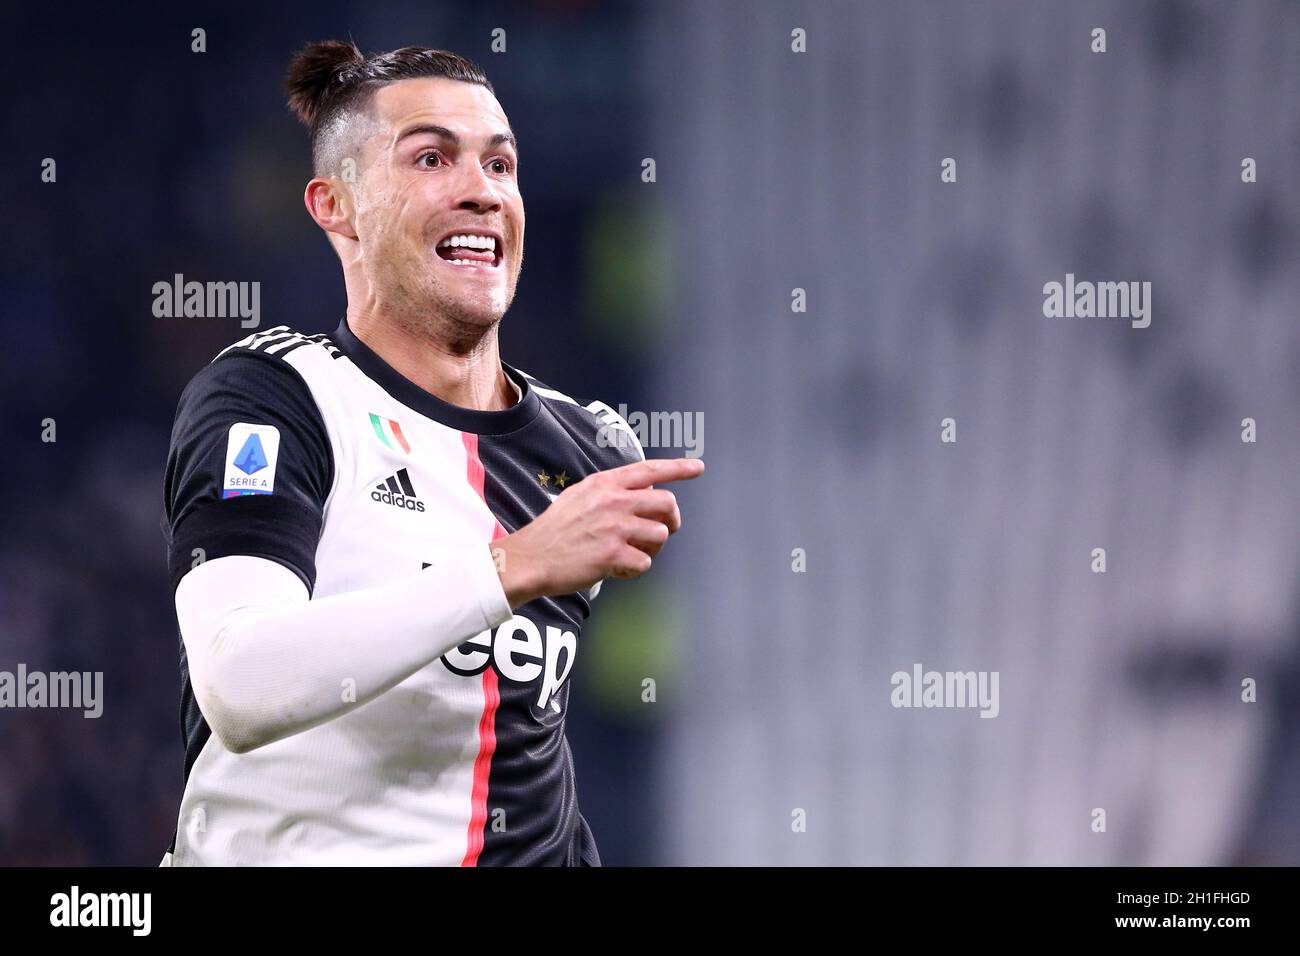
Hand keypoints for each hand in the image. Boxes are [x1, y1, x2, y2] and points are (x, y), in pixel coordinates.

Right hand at [493, 457, 704, 606]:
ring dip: (651, 549)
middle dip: (671, 520)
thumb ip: (609, 491)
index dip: (678, 468)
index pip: (649, 470)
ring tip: (628, 554)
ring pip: (661, 535)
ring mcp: (614, 528)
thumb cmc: (555, 531)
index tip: (698, 467)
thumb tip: (641, 491)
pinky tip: (616, 570)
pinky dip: (634, 571)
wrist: (531, 558)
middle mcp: (613, 501)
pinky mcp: (613, 555)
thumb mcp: (579, 496)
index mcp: (604, 484)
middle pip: (667, 503)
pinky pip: (645, 563)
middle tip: (659, 533)